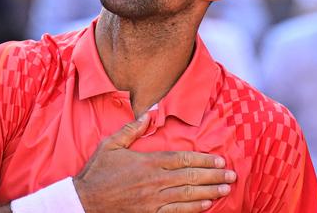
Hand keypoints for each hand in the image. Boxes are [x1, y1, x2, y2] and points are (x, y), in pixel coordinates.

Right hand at [73, 114, 236, 212]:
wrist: (84, 202)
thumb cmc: (97, 172)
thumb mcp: (110, 144)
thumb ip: (131, 130)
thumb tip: (147, 114)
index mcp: (148, 162)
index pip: (183, 158)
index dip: (204, 159)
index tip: (220, 160)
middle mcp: (155, 181)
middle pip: (191, 176)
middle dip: (214, 176)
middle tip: (232, 175)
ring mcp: (153, 200)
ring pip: (188, 195)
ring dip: (210, 192)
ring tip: (226, 189)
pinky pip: (176, 212)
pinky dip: (193, 209)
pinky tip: (206, 205)